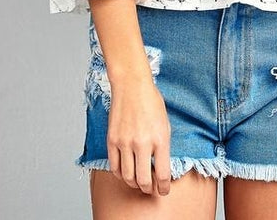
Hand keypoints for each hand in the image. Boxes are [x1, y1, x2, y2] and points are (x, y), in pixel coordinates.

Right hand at [107, 77, 171, 194]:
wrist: (131, 85)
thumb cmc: (151, 102)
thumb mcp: (165, 125)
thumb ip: (163, 148)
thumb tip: (160, 169)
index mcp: (160, 139)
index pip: (163, 175)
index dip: (163, 188)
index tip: (163, 190)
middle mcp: (142, 143)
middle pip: (143, 181)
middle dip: (148, 189)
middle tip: (150, 188)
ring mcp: (125, 142)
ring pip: (128, 177)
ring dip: (134, 183)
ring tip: (138, 181)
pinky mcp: (112, 140)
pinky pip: (114, 167)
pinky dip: (120, 174)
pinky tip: (126, 171)